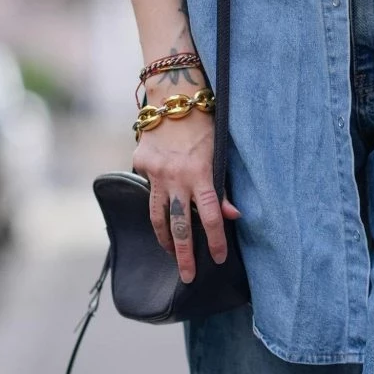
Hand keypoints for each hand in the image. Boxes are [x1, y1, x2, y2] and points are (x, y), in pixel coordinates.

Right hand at [132, 115, 239, 284]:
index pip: (210, 216)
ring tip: (170, 252)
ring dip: (164, 237)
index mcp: (200, 173)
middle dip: (184, 255)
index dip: (215, 240)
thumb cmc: (204, 123)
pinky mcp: (140, 165)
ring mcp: (155, 173)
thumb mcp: (219, 152)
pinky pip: (148, 189)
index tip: (217, 259)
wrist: (173, 97)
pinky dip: (155, 199)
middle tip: (188, 277)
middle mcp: (176, 177)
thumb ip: (222, 186)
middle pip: (179, 226)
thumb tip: (232, 216)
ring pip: (157, 215)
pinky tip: (161, 206)